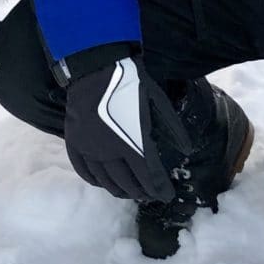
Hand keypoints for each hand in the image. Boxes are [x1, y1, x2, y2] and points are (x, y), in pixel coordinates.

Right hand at [63, 56, 188, 201]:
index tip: (166, 195)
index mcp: (133, 144)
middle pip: (128, 184)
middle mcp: (110, 152)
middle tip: (149, 194)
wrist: (96, 68)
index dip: (160, 190)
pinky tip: (104, 183)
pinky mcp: (75, 144)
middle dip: (142, 192)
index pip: (149, 178)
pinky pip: (84, 172)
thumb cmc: (130, 83)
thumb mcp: (157, 103)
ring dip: (120, 190)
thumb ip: (173, 128)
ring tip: (130, 192)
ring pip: (106, 182)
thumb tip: (188, 149)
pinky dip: (96, 181)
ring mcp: (90, 149)